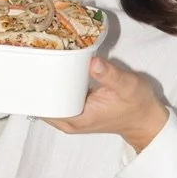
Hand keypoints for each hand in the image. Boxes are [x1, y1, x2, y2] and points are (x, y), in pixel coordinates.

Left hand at [45, 57, 167, 153]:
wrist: (145, 118)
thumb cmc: (137, 104)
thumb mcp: (126, 85)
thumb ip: (109, 74)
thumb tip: (93, 62)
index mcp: (78, 118)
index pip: (45, 107)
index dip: (36, 89)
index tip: (31, 68)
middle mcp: (70, 121)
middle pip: (41, 104)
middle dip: (37, 83)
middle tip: (34, 56)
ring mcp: (72, 118)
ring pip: (47, 103)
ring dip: (44, 85)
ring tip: (41, 59)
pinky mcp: (76, 111)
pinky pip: (57, 101)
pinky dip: (54, 87)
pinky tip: (54, 70)